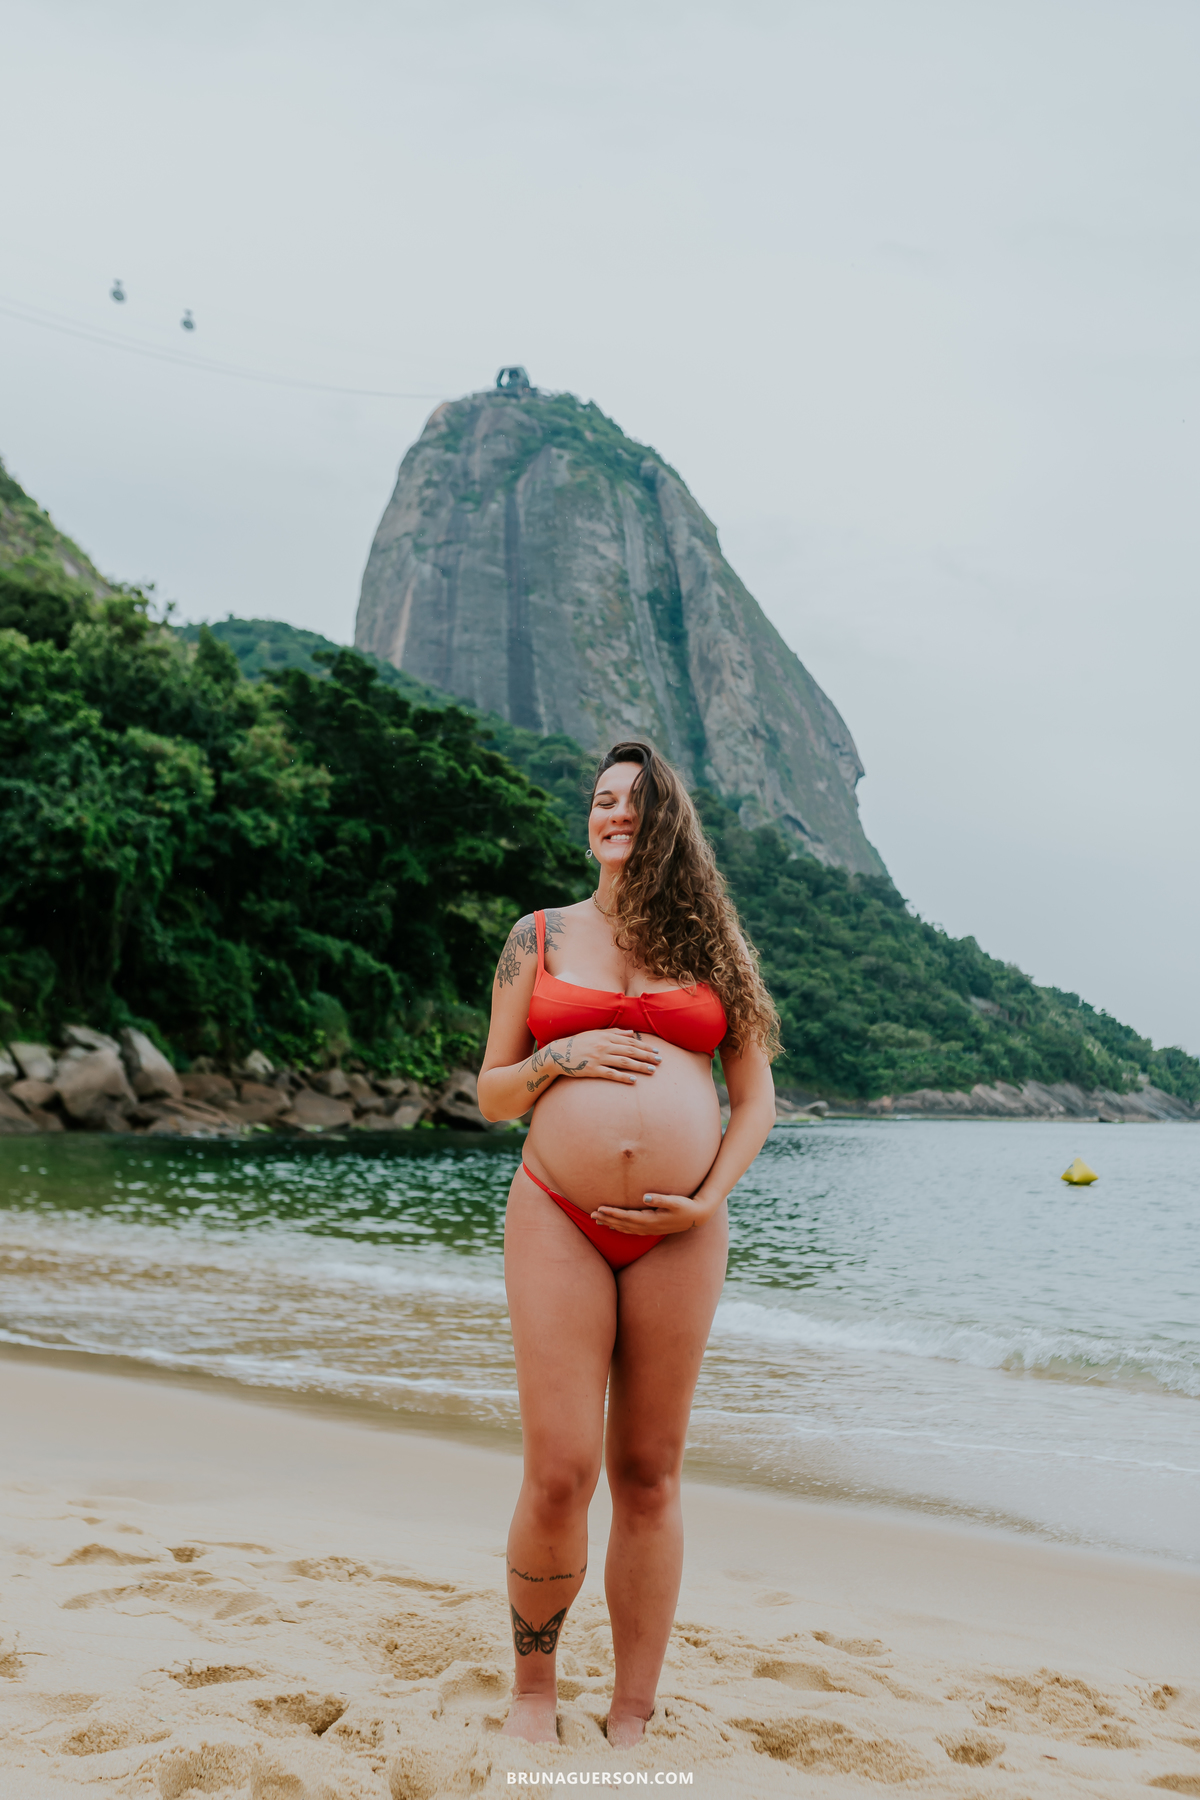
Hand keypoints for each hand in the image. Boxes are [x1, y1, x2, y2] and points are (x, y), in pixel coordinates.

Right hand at [526, 1030, 660, 1095]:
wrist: (558, 1054)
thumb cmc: (578, 1043)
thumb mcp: (595, 1033)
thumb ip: (614, 1032)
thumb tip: (632, 1033)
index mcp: (605, 1036)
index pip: (630, 1041)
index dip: (644, 1046)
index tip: (656, 1050)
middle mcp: (604, 1046)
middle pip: (630, 1051)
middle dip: (647, 1056)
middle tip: (660, 1061)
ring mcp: (598, 1058)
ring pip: (624, 1062)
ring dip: (639, 1066)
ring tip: (652, 1071)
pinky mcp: (593, 1070)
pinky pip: (611, 1074)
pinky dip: (623, 1077)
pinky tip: (633, 1081)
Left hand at [591, 1192, 706, 1235]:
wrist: (696, 1217)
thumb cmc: (685, 1206)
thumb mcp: (675, 1201)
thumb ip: (660, 1199)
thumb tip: (645, 1197)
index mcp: (650, 1220)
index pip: (626, 1217)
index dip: (612, 1213)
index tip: (599, 1209)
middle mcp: (647, 1227)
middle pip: (622, 1224)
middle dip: (607, 1219)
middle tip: (591, 1215)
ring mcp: (649, 1230)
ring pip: (625, 1229)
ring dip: (611, 1224)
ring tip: (597, 1221)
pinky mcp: (651, 1229)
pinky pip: (631, 1231)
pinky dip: (620, 1229)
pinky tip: (614, 1227)